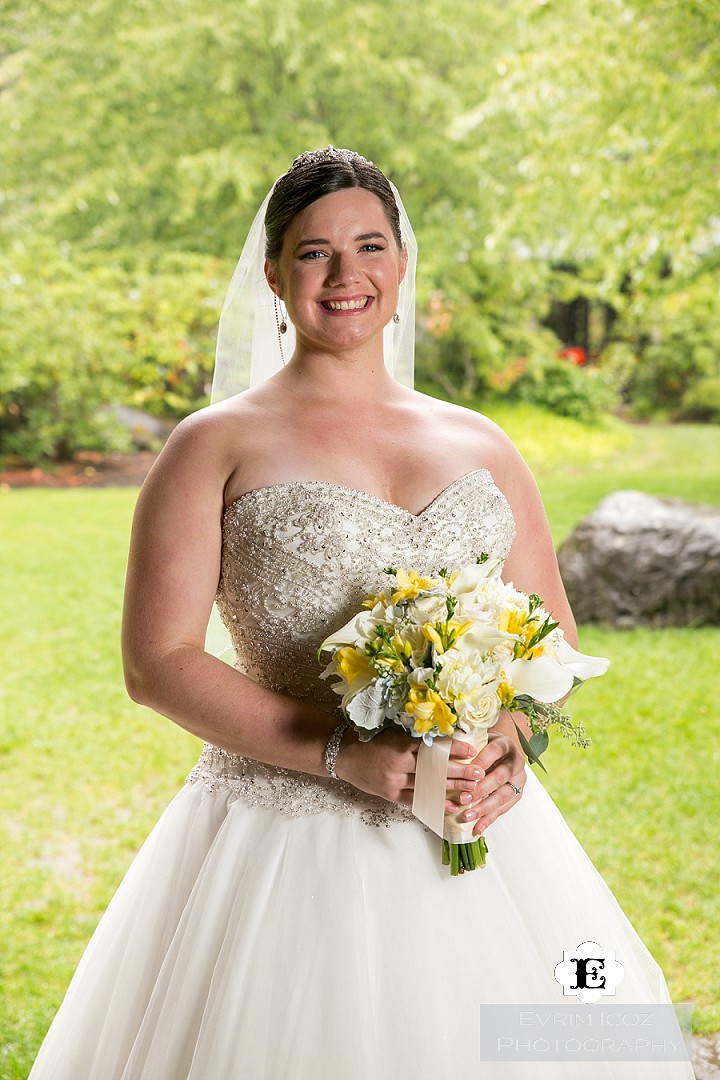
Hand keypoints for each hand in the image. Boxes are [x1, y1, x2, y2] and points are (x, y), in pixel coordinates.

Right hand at [336, 732, 492, 807]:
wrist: (344, 755)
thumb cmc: (372, 740)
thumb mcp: (393, 732)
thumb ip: (416, 737)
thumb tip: (446, 736)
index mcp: (400, 743)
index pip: (433, 746)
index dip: (454, 749)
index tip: (472, 750)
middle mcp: (398, 763)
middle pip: (434, 769)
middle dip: (460, 771)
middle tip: (479, 772)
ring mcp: (394, 781)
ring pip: (429, 786)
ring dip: (452, 788)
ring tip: (473, 789)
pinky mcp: (391, 794)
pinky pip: (417, 801)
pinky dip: (436, 803)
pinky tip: (452, 805)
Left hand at [444, 731, 525, 835]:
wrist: (502, 752)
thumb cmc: (484, 746)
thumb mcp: (478, 740)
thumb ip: (467, 744)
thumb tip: (446, 749)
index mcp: (506, 744)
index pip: (495, 750)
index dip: (482, 761)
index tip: (469, 771)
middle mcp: (516, 762)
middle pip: (500, 776)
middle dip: (481, 789)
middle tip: (463, 798)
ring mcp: (518, 779)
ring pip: (503, 795)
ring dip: (484, 807)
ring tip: (468, 815)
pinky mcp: (517, 794)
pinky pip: (504, 809)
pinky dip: (489, 819)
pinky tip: (478, 827)